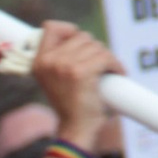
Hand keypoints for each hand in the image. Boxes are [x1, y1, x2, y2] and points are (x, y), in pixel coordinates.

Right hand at [25, 21, 118, 151]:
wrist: (75, 130)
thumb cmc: (70, 106)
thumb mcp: (55, 80)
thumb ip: (59, 58)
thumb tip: (78, 34)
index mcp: (39, 62)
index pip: (51, 27)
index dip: (69, 30)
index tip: (80, 43)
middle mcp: (49, 61)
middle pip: (81, 36)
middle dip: (95, 49)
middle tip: (100, 66)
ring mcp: (64, 66)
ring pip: (96, 46)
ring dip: (107, 58)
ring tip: (108, 72)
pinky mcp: (81, 72)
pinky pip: (105, 57)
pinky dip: (116, 65)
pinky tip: (118, 73)